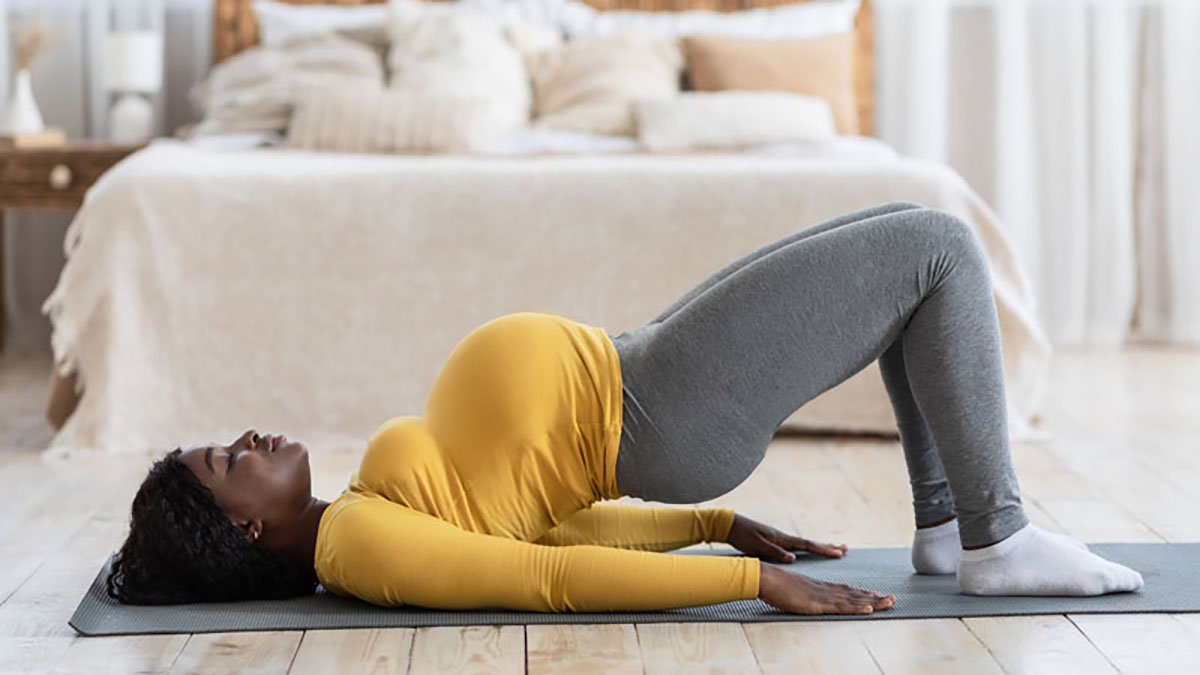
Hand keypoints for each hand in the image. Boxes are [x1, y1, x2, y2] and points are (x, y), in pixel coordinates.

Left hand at [725, 513, 848, 562]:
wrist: (730, 525)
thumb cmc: (742, 536)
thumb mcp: (757, 546)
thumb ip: (775, 552)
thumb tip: (794, 558)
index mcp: (782, 539)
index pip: (807, 544)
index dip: (823, 549)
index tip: (839, 552)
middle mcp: (784, 537)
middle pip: (810, 542)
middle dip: (827, 547)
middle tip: (845, 549)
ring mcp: (780, 539)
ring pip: (804, 544)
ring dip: (819, 546)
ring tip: (833, 548)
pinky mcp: (775, 541)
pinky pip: (796, 546)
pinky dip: (807, 548)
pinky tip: (808, 552)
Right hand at [758, 562, 896, 614]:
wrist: (764, 577)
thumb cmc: (772, 584)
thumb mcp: (790, 589)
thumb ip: (800, 593)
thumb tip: (802, 597)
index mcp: (818, 587)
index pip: (845, 590)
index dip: (861, 593)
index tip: (875, 594)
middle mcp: (824, 589)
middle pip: (854, 594)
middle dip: (875, 597)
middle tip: (892, 598)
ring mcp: (821, 596)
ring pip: (853, 600)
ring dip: (873, 602)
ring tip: (890, 602)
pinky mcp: (817, 603)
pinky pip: (841, 607)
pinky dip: (856, 608)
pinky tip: (869, 608)